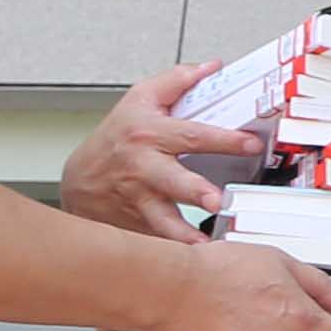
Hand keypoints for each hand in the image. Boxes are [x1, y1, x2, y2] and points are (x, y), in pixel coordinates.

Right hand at [60, 58, 252, 237]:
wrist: (79, 178)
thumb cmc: (115, 137)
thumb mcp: (141, 99)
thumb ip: (177, 80)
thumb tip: (212, 67)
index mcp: (150, 134)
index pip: (192, 135)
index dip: (223, 139)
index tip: (250, 144)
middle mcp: (144, 168)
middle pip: (172, 180)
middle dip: (195, 191)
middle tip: (217, 201)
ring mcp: (139, 199)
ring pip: (162, 219)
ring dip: (183, 234)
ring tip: (205, 245)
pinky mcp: (138, 223)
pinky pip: (159, 240)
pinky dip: (176, 251)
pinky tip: (197, 263)